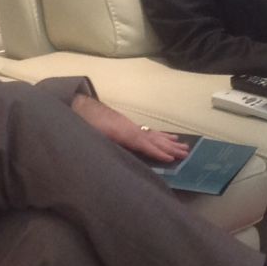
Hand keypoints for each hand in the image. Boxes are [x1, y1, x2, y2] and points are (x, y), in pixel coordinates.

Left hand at [71, 94, 190, 163]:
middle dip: (170, 147)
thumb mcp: (92, 136)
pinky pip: (149, 132)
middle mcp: (131, 128)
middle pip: (153, 138)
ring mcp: (131, 126)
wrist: (79, 106)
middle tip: (187, 153)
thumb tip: (115, 159)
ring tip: (184, 147)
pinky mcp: (129, 126)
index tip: (171, 159)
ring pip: (154, 134)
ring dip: (170, 141)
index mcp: (122, 132)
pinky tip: (169, 138)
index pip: (143, 144)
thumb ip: (105, 146)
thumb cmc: (84, 123)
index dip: (156, 151)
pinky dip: (161, 136)